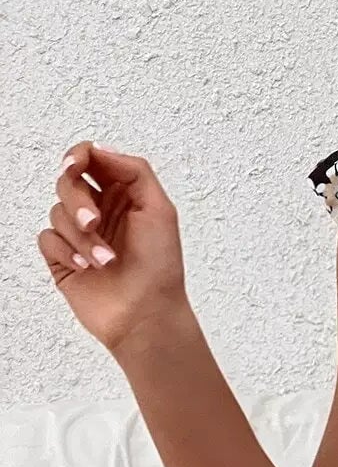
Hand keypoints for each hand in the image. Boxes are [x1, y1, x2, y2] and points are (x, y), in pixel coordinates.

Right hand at [36, 140, 188, 358]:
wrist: (147, 317)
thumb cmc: (160, 271)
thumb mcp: (161, 210)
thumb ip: (134, 170)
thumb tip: (99, 150)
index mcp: (122, 196)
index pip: (89, 160)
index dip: (77, 157)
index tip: (75, 166)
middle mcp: (100, 212)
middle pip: (67, 182)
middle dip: (78, 201)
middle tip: (94, 224)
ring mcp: (80, 236)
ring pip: (57, 212)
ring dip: (81, 237)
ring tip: (106, 261)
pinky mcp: (64, 259)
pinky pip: (47, 239)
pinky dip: (66, 251)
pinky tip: (88, 268)